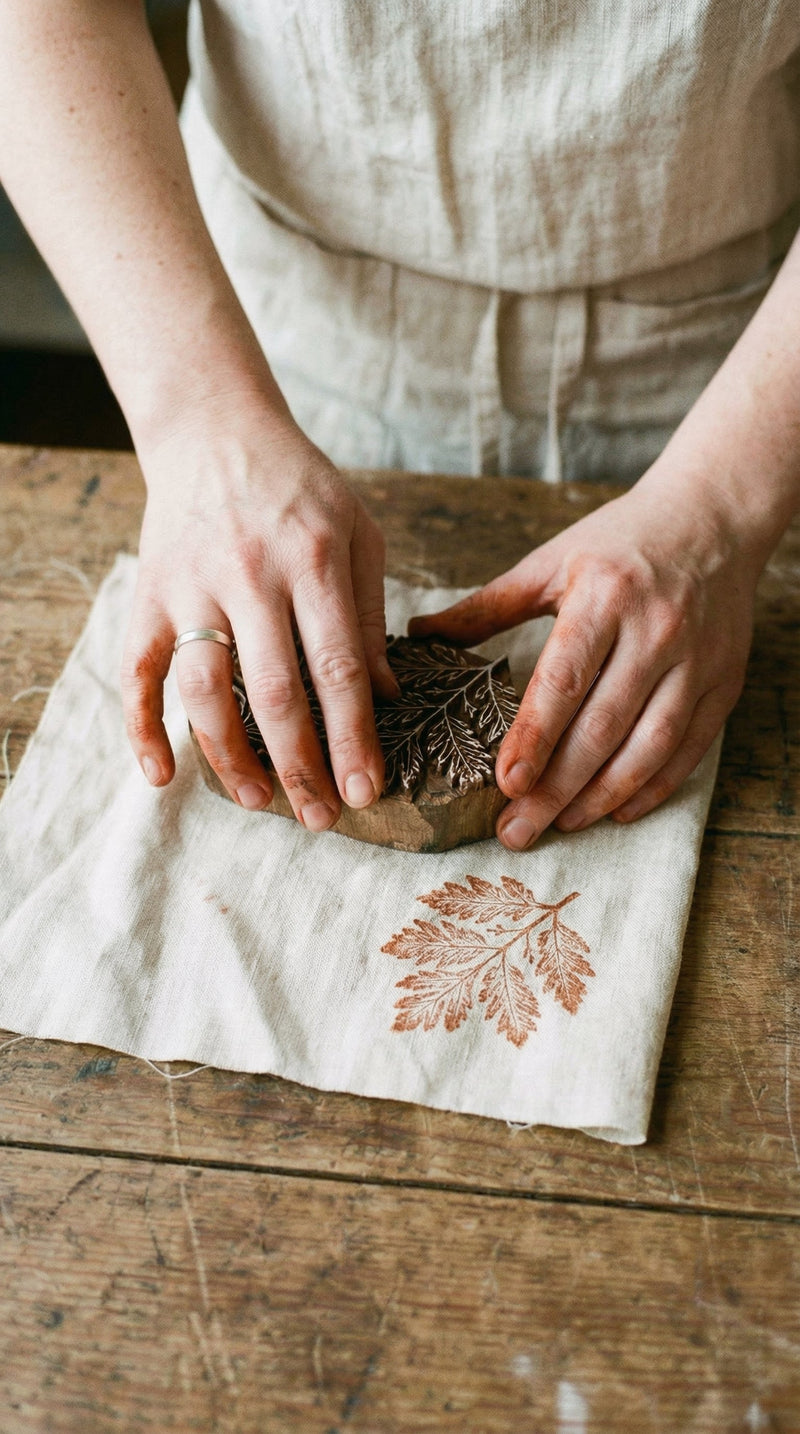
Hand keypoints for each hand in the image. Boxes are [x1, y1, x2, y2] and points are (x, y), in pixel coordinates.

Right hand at [121, 408, 396, 829]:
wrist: (215, 430)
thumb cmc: (300, 488)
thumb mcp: (358, 533)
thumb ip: (367, 614)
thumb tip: (384, 697)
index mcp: (314, 561)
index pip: (338, 669)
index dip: (352, 737)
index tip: (367, 790)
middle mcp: (251, 576)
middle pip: (276, 692)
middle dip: (301, 765)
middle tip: (323, 817)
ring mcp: (193, 586)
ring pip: (205, 691)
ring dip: (230, 756)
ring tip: (258, 801)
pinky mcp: (149, 595)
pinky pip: (137, 670)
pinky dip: (141, 726)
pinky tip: (161, 773)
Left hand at [409, 476, 759, 849]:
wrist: (713, 519)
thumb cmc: (620, 541)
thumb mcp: (551, 560)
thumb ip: (488, 605)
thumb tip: (420, 632)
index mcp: (604, 595)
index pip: (565, 679)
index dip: (535, 736)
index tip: (505, 784)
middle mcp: (656, 630)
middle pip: (602, 725)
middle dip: (556, 787)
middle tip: (516, 831)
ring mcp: (697, 660)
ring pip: (649, 746)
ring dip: (602, 796)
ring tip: (560, 825)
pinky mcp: (724, 682)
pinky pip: (689, 749)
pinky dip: (654, 787)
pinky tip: (617, 811)